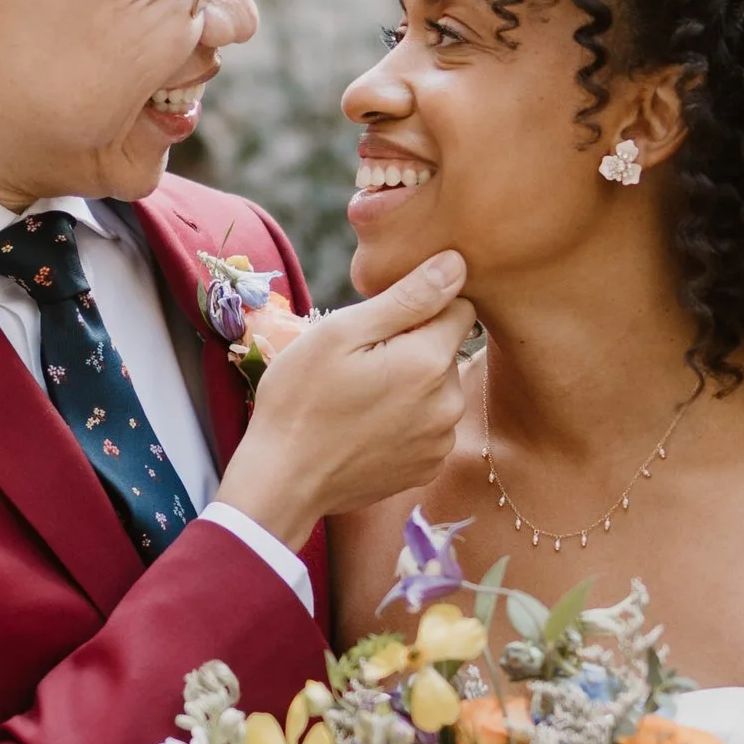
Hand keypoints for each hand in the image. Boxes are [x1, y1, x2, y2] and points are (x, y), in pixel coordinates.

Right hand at [218, 253, 473, 546]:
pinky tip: (367, 428)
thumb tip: (458, 263)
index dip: (420, 307)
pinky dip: (406, 422)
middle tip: (360, 365)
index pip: (460, 308)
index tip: (381, 324)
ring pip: (439, 390)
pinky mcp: (428, 468)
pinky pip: (429, 427)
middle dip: (413, 348)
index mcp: (429, 361)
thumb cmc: (301, 398)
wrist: (283, 480)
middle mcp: (449, 403)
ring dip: (411, 386)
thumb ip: (408, 297)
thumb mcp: (342, 332)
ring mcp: (441, 441)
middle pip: (447, 351)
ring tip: (360, 399)